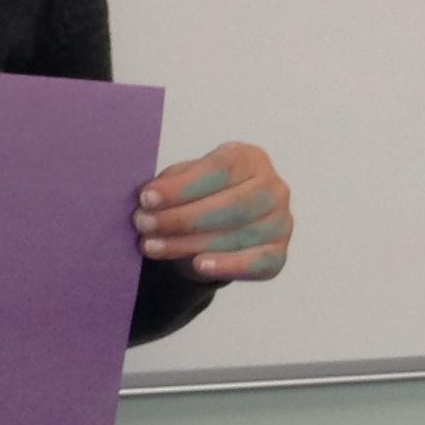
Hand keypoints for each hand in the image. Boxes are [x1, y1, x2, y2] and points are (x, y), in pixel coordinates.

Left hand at [136, 143, 292, 281]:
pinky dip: (227, 265)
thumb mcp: (183, 178)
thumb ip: (171, 184)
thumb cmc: (197, 194)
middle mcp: (273, 188)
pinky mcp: (279, 254)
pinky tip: (198, 265)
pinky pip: (256, 262)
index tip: (146, 198)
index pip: (219, 169)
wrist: (216, 225)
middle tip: (143, 224)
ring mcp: (281, 223)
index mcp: (250, 158)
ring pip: (237, 235)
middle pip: (230, 205)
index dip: (182, 186)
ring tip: (151, 246)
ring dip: (188, 243)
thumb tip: (148, 199)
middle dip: (180, 218)